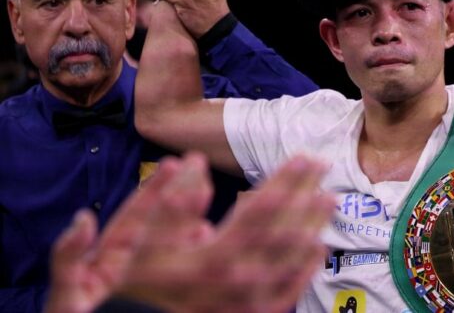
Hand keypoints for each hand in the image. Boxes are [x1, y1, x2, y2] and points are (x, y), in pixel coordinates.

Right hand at [46, 154, 332, 312]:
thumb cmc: (122, 289)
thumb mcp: (124, 245)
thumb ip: (156, 203)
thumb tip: (189, 162)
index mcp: (209, 255)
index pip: (259, 209)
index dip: (285, 181)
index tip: (305, 158)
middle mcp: (233, 279)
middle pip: (281, 231)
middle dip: (305, 195)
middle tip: (326, 168)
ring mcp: (242, 303)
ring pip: (288, 262)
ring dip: (312, 227)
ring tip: (329, 202)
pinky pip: (283, 295)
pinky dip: (304, 272)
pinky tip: (317, 253)